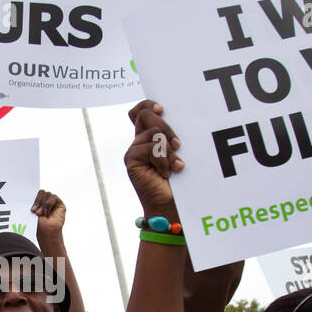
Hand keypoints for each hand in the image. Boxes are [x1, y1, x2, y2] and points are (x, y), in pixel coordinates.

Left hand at [31, 189, 65, 238]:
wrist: (46, 233)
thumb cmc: (38, 226)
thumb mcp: (33, 212)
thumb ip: (34, 201)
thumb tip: (29, 192)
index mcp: (39, 203)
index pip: (36, 194)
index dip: (33, 198)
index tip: (31, 208)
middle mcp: (46, 202)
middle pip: (41, 192)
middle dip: (37, 201)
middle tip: (34, 211)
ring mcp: (53, 203)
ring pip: (47, 194)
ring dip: (42, 204)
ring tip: (40, 214)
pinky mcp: (60, 205)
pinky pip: (53, 197)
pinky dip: (48, 204)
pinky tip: (46, 212)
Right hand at [125, 99, 181, 215]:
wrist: (171, 206)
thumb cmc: (180, 181)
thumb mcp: (178, 153)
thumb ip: (172, 136)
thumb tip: (180, 116)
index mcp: (150, 136)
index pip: (141, 110)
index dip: (149, 104)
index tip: (162, 109)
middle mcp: (140, 141)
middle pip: (144, 114)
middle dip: (165, 126)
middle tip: (177, 144)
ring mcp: (134, 150)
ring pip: (152, 132)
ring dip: (168, 147)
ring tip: (176, 164)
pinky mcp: (131, 160)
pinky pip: (149, 148)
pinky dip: (163, 159)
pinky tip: (167, 172)